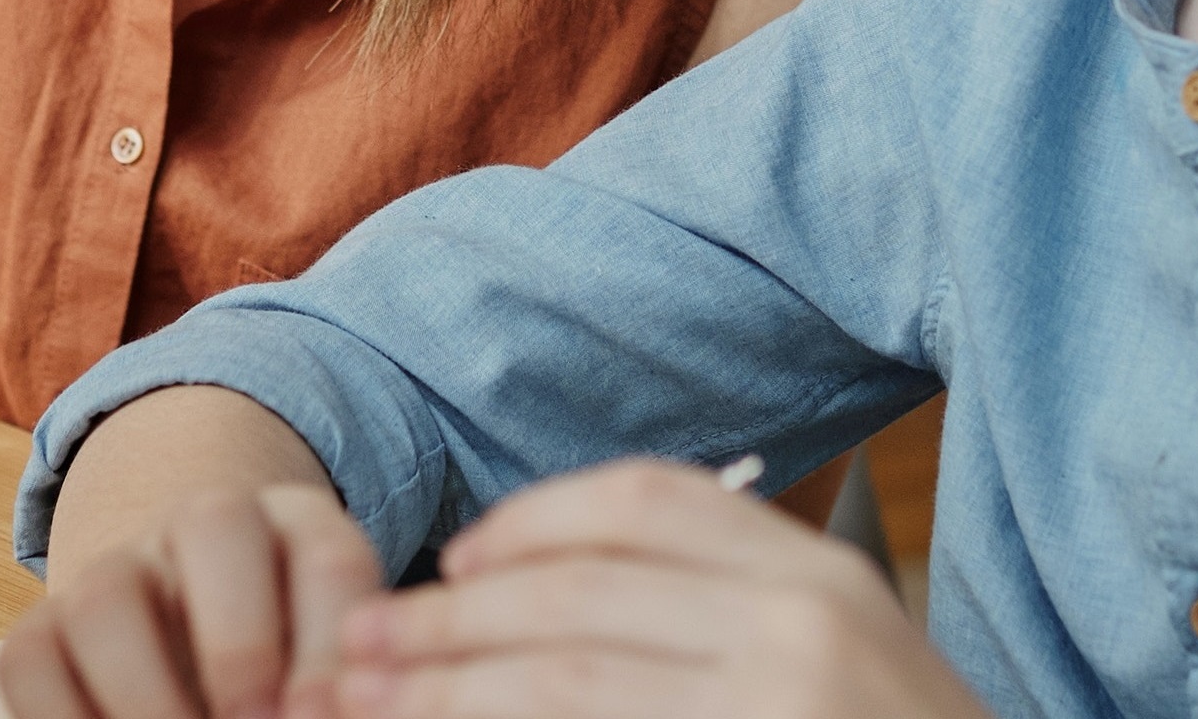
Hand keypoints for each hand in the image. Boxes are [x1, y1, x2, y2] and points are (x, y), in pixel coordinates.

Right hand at [0, 483, 386, 718]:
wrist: (199, 659)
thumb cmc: (290, 676)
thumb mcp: (325, 676)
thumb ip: (328, 692)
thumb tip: (318, 715)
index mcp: (301, 532)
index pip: (328, 558)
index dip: (328, 645)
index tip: (318, 718)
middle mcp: (205, 529)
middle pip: (214, 524)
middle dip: (239, 645)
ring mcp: (118, 571)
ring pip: (105, 597)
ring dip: (144, 698)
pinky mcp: (46, 628)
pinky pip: (28, 659)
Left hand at [314, 458, 981, 718]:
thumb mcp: (839, 657)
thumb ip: (721, 610)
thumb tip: (530, 595)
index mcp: (818, 574)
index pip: (644, 499)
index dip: (529, 521)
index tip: (456, 561)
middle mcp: (798, 626)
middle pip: (576, 590)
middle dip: (446, 619)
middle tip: (358, 646)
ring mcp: (770, 709)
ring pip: (560, 679)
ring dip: (443, 694)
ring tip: (365, 708)